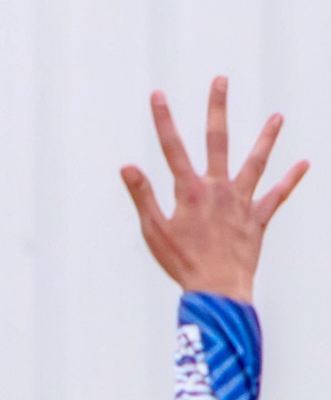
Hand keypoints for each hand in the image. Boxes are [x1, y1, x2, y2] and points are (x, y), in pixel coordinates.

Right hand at [122, 77, 307, 301]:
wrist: (217, 287)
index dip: (163, 121)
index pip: (173, 149)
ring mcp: (240, 202)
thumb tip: (127, 167)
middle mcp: (218, 188)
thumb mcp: (154, 231)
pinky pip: (276, 196)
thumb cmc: (182, 263)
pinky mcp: (256, 219)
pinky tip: (304, 164)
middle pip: (218, 141)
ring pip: (256, 163)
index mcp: (190, 191)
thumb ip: (142, 196)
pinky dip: (291, 180)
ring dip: (267, 138)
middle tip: (220, 81)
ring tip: (278, 117)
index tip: (158, 95)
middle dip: (217, 109)